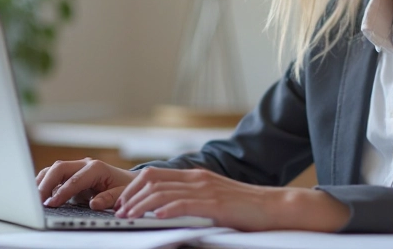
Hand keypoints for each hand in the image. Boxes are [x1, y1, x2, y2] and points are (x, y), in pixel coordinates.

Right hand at [35, 158, 135, 209]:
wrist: (127, 180)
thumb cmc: (125, 187)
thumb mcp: (123, 194)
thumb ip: (109, 198)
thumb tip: (94, 204)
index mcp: (97, 168)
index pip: (74, 180)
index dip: (61, 192)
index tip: (51, 204)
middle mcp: (84, 164)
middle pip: (59, 168)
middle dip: (46, 184)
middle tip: (37, 201)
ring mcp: (76, 167)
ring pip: (53, 169)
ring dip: (42, 182)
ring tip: (33, 197)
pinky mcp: (70, 173)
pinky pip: (53, 175)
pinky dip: (44, 182)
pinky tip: (38, 193)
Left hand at [114, 167, 349, 231]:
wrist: (275, 207)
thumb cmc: (244, 208)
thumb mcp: (212, 200)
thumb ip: (191, 200)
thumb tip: (163, 210)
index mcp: (195, 176)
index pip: (154, 175)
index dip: (132, 188)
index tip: (120, 203)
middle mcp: (198, 178)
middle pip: (152, 180)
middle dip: (129, 195)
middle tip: (117, 211)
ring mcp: (206, 189)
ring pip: (163, 192)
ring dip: (140, 205)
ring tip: (128, 217)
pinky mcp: (216, 204)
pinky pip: (184, 204)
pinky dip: (166, 209)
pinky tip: (155, 217)